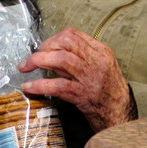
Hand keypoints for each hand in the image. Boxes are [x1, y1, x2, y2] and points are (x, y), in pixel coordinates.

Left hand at [20, 27, 136, 132]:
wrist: (120, 113)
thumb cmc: (109, 91)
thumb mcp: (100, 67)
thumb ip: (81, 58)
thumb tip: (54, 53)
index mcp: (101, 51)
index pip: (73, 34)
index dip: (53, 38)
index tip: (44, 47)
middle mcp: (96, 61)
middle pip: (66, 42)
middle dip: (45, 46)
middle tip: (34, 57)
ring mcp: (89, 78)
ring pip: (60, 59)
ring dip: (38, 61)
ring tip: (25, 67)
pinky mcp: (82, 94)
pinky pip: (57, 86)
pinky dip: (40, 85)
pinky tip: (29, 87)